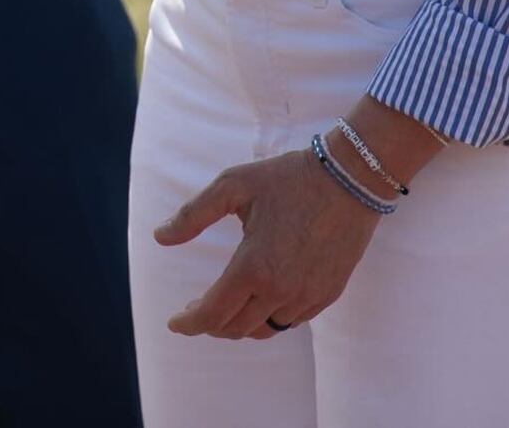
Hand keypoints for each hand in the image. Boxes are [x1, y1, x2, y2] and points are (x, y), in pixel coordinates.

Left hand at [154, 145, 382, 338]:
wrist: (349, 181)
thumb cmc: (287, 178)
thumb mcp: (233, 185)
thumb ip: (193, 215)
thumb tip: (159, 237)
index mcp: (253, 266)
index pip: (213, 312)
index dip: (190, 323)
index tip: (174, 322)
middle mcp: (280, 291)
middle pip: (236, 328)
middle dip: (210, 324)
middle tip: (195, 309)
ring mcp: (307, 297)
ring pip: (264, 329)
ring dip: (239, 324)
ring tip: (223, 306)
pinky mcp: (327, 296)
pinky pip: (290, 321)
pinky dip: (267, 318)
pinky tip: (258, 299)